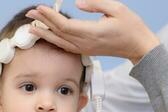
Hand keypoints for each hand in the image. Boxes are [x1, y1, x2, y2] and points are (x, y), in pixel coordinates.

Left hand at [26, 0, 159, 63]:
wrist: (138, 47)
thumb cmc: (131, 26)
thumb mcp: (117, 9)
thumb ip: (96, 4)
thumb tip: (77, 3)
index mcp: (92, 33)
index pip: (65, 25)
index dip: (50, 17)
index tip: (39, 8)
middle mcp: (85, 43)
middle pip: (59, 33)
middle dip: (43, 23)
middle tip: (29, 13)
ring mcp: (85, 49)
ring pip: (60, 42)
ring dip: (46, 34)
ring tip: (32, 27)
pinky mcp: (86, 50)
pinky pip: (66, 46)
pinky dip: (55, 40)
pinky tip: (48, 36)